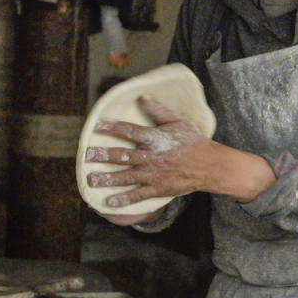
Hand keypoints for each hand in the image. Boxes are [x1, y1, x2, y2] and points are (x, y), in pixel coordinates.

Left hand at [85, 96, 215, 210]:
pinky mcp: (158, 189)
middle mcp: (151, 157)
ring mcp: (154, 174)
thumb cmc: (194, 142)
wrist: (209, 166)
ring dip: (108, 178)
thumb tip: (142, 97)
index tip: (96, 126)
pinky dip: (124, 199)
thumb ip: (159, 110)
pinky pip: (138, 195)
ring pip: (126, 176)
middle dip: (103, 155)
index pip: (129, 131)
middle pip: (122, 155)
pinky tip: (110, 201)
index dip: (111, 127)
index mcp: (155, 139)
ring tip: (91, 179)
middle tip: (87, 155)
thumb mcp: (178, 121)